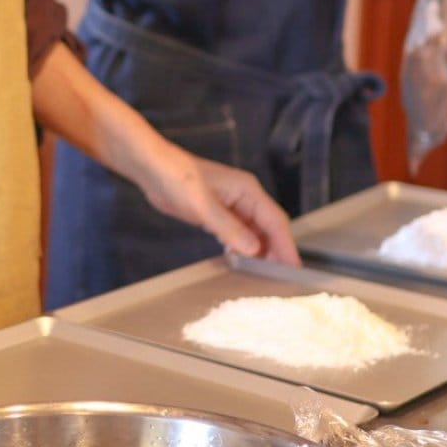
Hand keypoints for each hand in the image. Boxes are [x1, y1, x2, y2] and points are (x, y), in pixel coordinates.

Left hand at [134, 141, 300, 264]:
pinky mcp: (217, 213)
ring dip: (259, 251)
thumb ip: (229, 228)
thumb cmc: (177, 179)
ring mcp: (231, 205)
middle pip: (269, 228)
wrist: (152, 168)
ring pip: (254, 232)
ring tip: (262, 275)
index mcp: (249, 191)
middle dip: (276, 251)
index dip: (286, 246)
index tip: (293, 268)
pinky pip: (237, 233)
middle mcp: (245, 198)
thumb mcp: (203, 206)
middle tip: (279, 278)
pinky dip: (241, 247)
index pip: (276, 222)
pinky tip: (239, 261)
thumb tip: (254, 250)